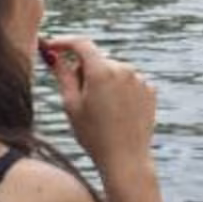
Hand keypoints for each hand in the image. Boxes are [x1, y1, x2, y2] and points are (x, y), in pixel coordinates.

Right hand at [42, 34, 156, 178]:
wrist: (126, 159)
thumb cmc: (93, 135)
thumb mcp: (72, 105)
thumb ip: (63, 75)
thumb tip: (55, 55)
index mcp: (102, 71)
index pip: (81, 44)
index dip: (64, 42)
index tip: (52, 45)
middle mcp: (124, 69)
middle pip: (97, 60)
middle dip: (84, 71)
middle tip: (78, 99)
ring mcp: (140, 79)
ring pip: (113, 71)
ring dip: (103, 81)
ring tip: (101, 112)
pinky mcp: (150, 89)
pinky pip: (129, 82)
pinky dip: (120, 90)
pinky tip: (117, 113)